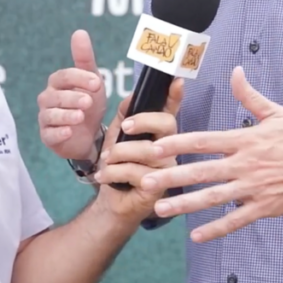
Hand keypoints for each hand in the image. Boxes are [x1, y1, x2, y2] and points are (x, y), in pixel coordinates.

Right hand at [37, 30, 107, 159]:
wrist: (90, 134)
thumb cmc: (88, 103)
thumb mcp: (92, 80)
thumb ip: (84, 57)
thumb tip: (79, 32)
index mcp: (58, 82)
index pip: (64, 76)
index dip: (80, 78)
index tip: (98, 83)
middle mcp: (48, 98)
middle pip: (56, 96)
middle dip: (73, 97)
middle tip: (89, 101)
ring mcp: (46, 118)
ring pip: (50, 114)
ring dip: (65, 115)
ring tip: (80, 117)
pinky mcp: (47, 136)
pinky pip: (48, 134)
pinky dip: (58, 133)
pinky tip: (68, 132)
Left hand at [92, 77, 183, 220]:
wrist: (110, 202)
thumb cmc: (116, 165)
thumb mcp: (116, 136)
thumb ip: (124, 115)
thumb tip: (132, 96)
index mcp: (159, 133)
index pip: (170, 111)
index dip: (175, 96)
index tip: (177, 81)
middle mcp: (169, 149)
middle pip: (166, 124)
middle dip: (142, 121)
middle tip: (123, 128)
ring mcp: (168, 168)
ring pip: (148, 149)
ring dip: (118, 153)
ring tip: (106, 161)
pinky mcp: (160, 188)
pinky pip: (137, 172)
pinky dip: (114, 172)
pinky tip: (105, 177)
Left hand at [138, 66, 282, 241]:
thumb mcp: (277, 113)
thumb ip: (250, 95)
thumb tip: (235, 71)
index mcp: (244, 140)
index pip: (203, 140)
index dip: (177, 143)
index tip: (153, 145)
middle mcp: (245, 164)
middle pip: (201, 170)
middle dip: (171, 176)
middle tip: (144, 180)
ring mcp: (254, 188)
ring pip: (213, 198)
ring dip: (185, 204)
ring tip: (160, 210)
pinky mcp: (264, 207)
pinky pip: (236, 220)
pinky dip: (215, 228)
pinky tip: (195, 235)